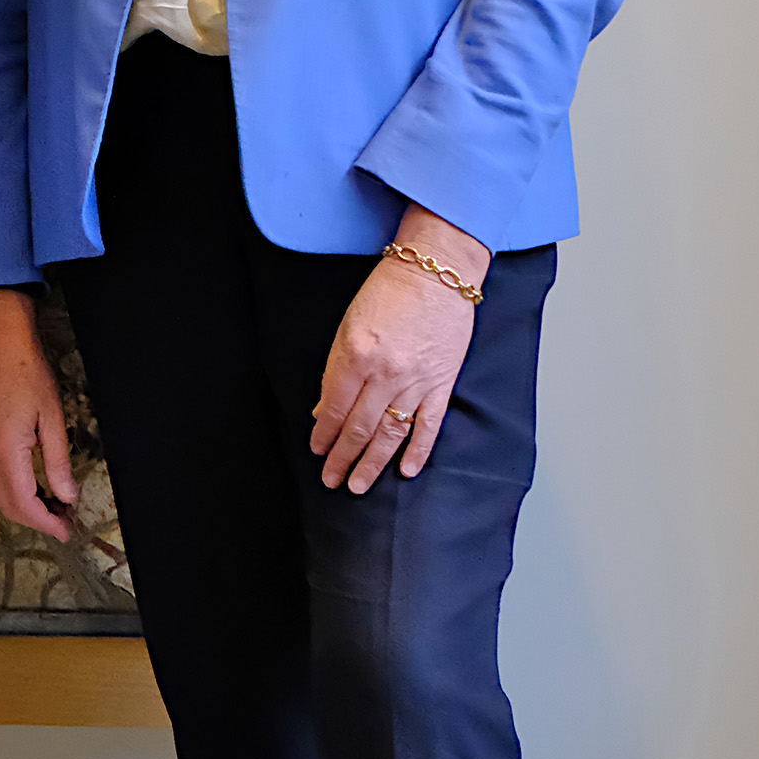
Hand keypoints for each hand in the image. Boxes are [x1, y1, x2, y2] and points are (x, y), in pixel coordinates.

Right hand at [0, 288, 76, 539]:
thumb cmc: (28, 371)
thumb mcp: (51, 416)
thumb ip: (57, 461)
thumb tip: (67, 496)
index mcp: (5, 450)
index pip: (24, 504)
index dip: (46, 523)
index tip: (67, 531)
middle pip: (6, 504)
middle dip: (35, 519)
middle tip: (64, 519)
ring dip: (23, 505)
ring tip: (53, 503)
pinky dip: (11, 488)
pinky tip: (32, 480)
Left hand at [310, 207, 488, 493]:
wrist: (436, 273)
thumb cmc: (389, 290)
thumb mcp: (349, 323)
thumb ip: (336, 368)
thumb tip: (325, 407)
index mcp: (356, 354)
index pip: (335, 407)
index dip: (324, 433)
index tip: (316, 450)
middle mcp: (385, 373)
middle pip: (360, 427)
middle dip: (343, 457)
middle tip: (331, 480)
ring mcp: (416, 381)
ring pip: (391, 434)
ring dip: (372, 463)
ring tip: (358, 485)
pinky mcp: (441, 384)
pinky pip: (428, 426)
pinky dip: (417, 451)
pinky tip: (405, 470)